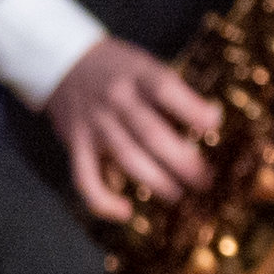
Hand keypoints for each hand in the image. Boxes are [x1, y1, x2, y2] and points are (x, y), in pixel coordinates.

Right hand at [42, 34, 223, 223]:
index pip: (164, 89)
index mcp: (136, 74)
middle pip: (151, 133)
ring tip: (179, 196)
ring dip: (157, 181)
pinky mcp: (75, 144)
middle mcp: (114, 100)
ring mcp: (93, 124)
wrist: (59, 61)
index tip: (214, 124)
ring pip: (126, 158)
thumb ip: (168, 91)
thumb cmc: (115, 66)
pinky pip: (85, 177)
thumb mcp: (143, 63)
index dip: (191, 109)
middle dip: (183, 161)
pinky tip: (125, 211)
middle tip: (206, 180)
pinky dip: (103, 200)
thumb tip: (207, 124)